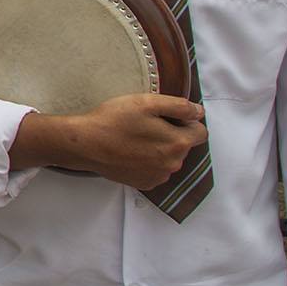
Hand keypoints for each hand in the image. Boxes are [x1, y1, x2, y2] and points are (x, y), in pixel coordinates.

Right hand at [62, 94, 207, 189]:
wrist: (86, 144)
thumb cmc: (114, 121)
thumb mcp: (147, 102)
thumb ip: (179, 105)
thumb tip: (198, 112)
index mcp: (178, 143)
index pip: (201, 132)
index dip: (186, 120)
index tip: (166, 116)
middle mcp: (173, 164)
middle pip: (184, 145)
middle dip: (172, 134)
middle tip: (146, 124)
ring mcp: (159, 176)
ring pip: (169, 158)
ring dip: (160, 148)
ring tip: (136, 138)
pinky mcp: (144, 183)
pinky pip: (156, 170)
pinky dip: (148, 161)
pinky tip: (131, 151)